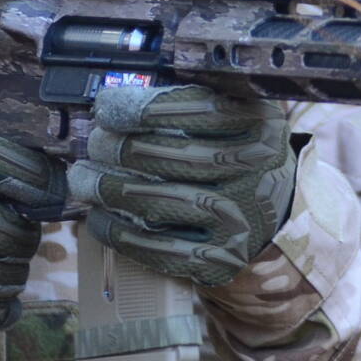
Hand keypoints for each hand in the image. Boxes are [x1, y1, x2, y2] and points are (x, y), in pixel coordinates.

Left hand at [66, 85, 293, 285]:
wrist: (277, 211)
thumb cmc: (237, 152)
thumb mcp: (235, 114)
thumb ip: (190, 102)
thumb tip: (116, 102)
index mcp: (257, 125)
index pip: (192, 110)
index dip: (139, 108)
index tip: (106, 108)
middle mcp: (252, 173)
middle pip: (169, 158)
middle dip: (116, 149)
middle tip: (94, 145)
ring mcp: (238, 220)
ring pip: (158, 203)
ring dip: (109, 189)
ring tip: (84, 180)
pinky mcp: (220, 259)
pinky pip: (159, 248)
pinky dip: (119, 233)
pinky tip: (98, 218)